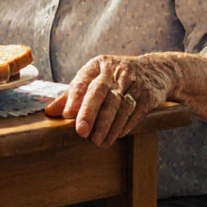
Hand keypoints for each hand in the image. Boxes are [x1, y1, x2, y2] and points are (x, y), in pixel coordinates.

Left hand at [45, 54, 173, 147]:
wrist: (157, 69)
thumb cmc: (116, 77)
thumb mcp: (95, 77)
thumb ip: (72, 94)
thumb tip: (49, 112)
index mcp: (98, 65)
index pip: (84, 81)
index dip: (75, 98)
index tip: (66, 114)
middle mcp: (116, 71)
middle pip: (101, 92)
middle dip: (90, 113)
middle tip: (81, 132)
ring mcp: (134, 82)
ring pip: (120, 105)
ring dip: (108, 125)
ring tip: (98, 141)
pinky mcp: (149, 94)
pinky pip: (136, 111)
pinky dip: (125, 125)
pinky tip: (117, 136)